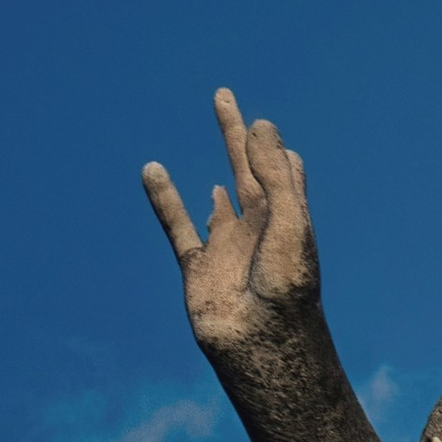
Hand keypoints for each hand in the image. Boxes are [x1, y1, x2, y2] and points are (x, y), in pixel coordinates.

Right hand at [141, 89, 321, 372]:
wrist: (262, 344)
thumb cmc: (286, 286)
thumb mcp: (289, 222)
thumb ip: (274, 174)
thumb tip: (259, 124)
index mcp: (285, 219)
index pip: (282, 170)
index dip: (273, 148)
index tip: (263, 127)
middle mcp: (258, 229)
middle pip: (246, 169)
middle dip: (236, 134)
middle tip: (223, 97)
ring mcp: (228, 247)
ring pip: (215, 198)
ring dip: (215, 166)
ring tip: (202, 146)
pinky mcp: (199, 268)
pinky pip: (176, 225)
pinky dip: (164, 198)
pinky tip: (152, 170)